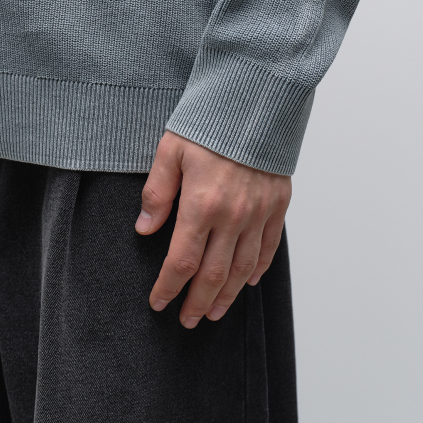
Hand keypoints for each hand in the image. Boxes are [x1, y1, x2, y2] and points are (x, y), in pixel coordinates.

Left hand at [135, 130, 291, 328]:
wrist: (254, 101)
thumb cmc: (208, 124)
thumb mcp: (170, 152)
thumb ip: (157, 194)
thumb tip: (144, 230)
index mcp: (201, 204)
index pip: (182, 261)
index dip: (168, 287)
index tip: (159, 302)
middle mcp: (233, 215)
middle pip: (213, 273)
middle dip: (197, 301)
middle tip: (187, 320)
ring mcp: (259, 212)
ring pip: (243, 268)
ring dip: (227, 295)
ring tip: (214, 312)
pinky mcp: (278, 204)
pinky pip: (269, 247)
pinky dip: (258, 269)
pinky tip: (248, 282)